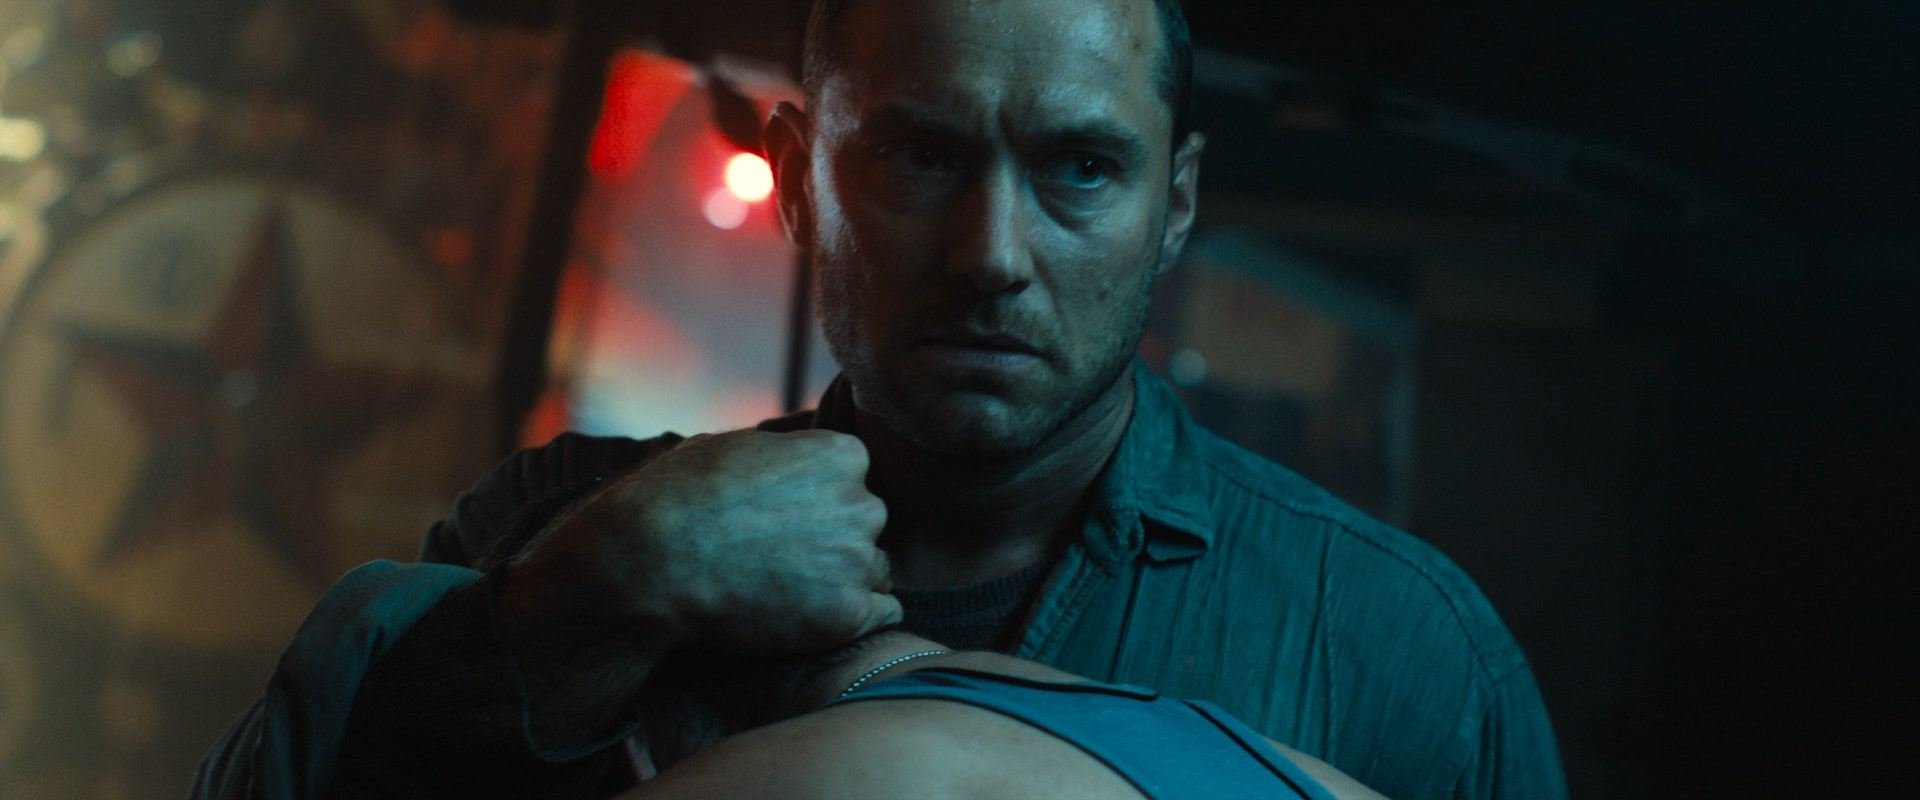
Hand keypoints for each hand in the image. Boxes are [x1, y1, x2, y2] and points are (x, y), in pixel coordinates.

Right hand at [506, 429, 900, 654]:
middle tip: (783, 558)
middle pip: (867, 524)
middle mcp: (862, 503)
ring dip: (844, 581)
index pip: (854, 479)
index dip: (818, 501)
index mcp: (841, 455)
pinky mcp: (849, 612)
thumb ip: (785, 451)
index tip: (785, 519)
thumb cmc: (681, 497)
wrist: (654, 562)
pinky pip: (882, 614)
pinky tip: (815, 617)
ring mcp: (858, 560)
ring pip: (874, 571)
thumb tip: (798, 446)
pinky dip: (855, 618)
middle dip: (836, 540)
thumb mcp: (736, 445)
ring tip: (788, 591)